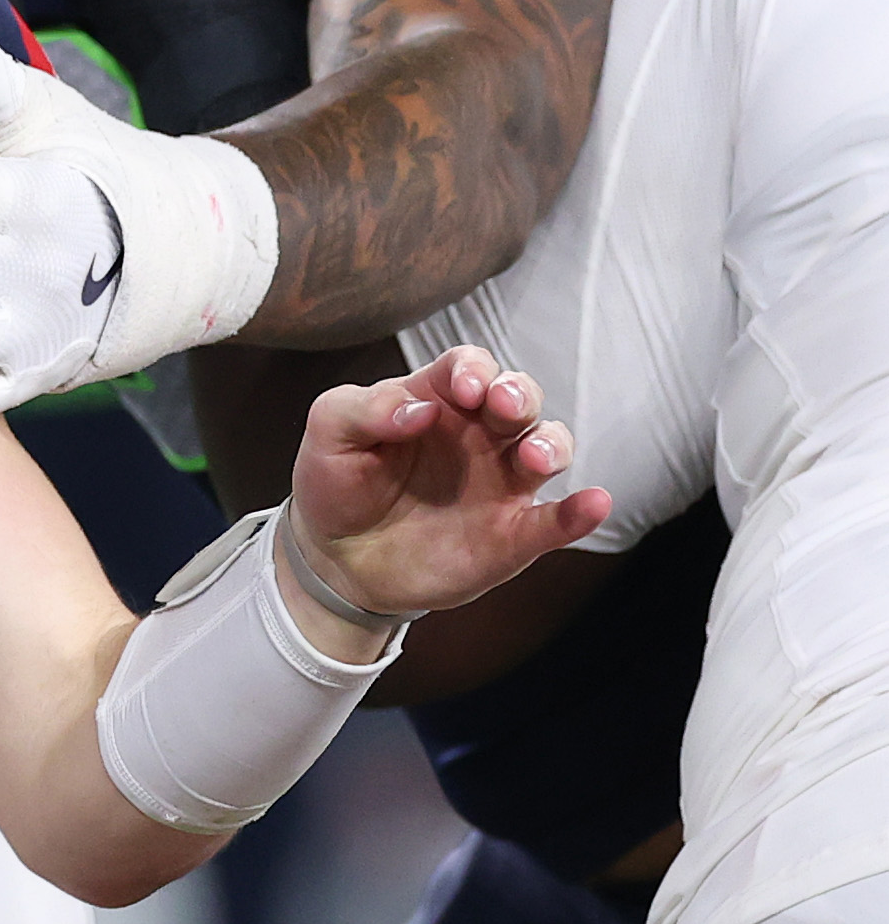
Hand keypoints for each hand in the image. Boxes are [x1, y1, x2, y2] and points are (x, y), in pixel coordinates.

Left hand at [285, 345, 612, 622]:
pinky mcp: (510, 534)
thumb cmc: (335, 481)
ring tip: (533, 455)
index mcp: (436, 399)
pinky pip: (554, 521)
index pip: (470, 366)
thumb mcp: (330, 433)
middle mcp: (477, 435)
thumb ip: (364, 408)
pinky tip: (593, 504)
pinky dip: (579, 513)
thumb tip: (420, 406)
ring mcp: (499, 483)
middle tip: (502, 405)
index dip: (474, 369)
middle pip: (520, 397)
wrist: (336, 557)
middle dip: (519, 394)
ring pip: (548, 448)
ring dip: (550, 445)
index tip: (462, 388)